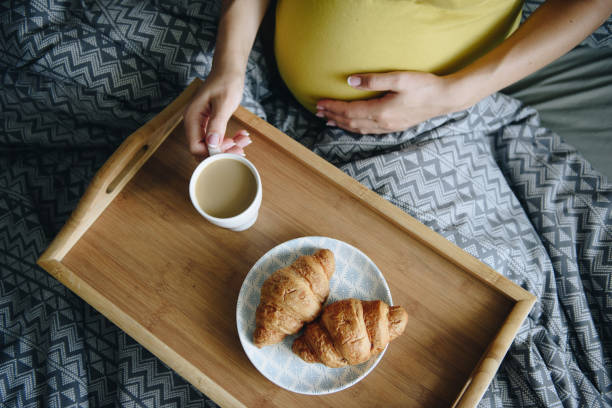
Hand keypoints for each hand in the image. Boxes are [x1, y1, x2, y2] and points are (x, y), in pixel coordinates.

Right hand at [184, 69, 251, 160]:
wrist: (228, 69)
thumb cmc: (226, 81)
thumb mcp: (224, 103)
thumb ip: (217, 124)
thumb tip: (212, 144)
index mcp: (192, 117)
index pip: (195, 147)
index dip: (212, 153)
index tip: (230, 151)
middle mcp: (193, 122)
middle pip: (203, 148)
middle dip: (223, 151)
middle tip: (241, 148)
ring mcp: (200, 123)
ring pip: (212, 144)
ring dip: (229, 146)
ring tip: (244, 140)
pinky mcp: (208, 122)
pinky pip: (217, 137)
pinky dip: (229, 139)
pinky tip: (241, 135)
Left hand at [315, 71, 468, 134]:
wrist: (445, 99)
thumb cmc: (424, 86)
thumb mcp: (399, 78)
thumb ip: (373, 80)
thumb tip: (350, 81)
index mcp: (381, 112)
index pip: (350, 112)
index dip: (333, 108)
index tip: (320, 103)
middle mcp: (382, 123)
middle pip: (351, 122)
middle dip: (333, 117)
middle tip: (318, 112)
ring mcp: (388, 127)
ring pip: (358, 129)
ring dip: (342, 124)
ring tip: (328, 120)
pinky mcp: (394, 127)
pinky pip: (368, 131)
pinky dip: (355, 128)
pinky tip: (352, 125)